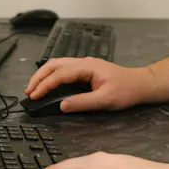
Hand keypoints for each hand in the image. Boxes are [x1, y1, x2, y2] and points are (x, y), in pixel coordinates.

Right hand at [24, 57, 158, 112]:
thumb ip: (82, 103)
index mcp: (87, 67)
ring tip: (34, 88)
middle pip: (54, 64)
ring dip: (44, 75)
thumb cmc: (127, 90)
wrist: (140, 84)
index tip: (34, 95)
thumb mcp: (105, 100)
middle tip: (29, 91)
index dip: (45, 85)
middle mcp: (84, 63)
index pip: (59, 74)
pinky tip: (49, 84)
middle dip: (39, 77)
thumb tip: (62, 105)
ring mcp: (85, 65)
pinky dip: (53, 76)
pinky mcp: (86, 70)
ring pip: (58, 65)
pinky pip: (64, 69)